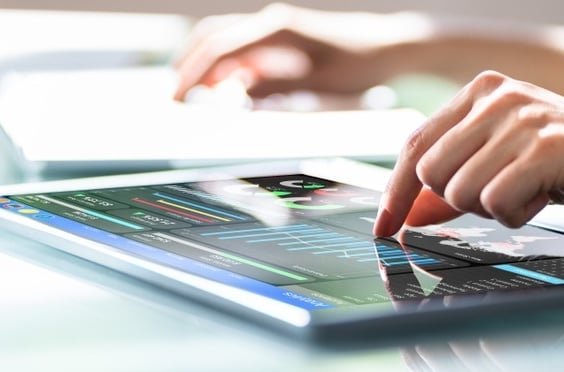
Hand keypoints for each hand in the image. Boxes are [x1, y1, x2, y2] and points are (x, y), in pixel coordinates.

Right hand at [173, 3, 425, 100]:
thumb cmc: (360, 63)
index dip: (194, 74)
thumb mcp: (318, 82)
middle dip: (190, 66)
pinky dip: (228, 68)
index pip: (221, 50)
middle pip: (213, 37)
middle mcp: (271, 23)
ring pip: (225, 41)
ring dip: (206, 65)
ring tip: (192, 94)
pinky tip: (226, 89)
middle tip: (176, 97)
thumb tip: (236, 92)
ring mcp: (275, 29)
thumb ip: (276, 85)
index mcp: (277, 30)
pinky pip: (245, 51)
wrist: (388, 45)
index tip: (178, 98)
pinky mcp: (282, 40)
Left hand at [374, 70, 563, 236]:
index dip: (395, 190)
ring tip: (520, 189)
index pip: (414, 144)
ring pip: (459, 190)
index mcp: (478, 93)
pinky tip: (538, 194)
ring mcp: (523, 118)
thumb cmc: (548, 160)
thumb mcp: (492, 163)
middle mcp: (497, 98)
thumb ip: (446, 186)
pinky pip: (495, 202)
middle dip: (455, 197)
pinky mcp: (546, 147)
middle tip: (493, 190)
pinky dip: (514, 213)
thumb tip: (404, 216)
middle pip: (431, 172)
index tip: (384, 224)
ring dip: (487, 207)